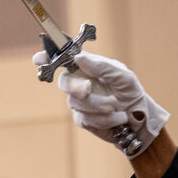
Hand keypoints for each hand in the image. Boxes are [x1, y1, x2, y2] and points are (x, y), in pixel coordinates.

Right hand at [34, 50, 168, 157]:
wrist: (138, 119)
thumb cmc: (131, 92)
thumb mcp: (122, 75)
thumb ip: (101, 66)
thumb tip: (79, 58)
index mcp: (87, 67)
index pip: (62, 60)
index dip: (47, 58)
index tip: (38, 59)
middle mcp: (79, 83)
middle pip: (64, 82)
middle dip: (76, 87)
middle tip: (89, 90)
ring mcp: (79, 102)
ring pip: (77, 103)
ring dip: (99, 106)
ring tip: (117, 106)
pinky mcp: (82, 119)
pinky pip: (85, 118)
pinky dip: (104, 119)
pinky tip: (117, 118)